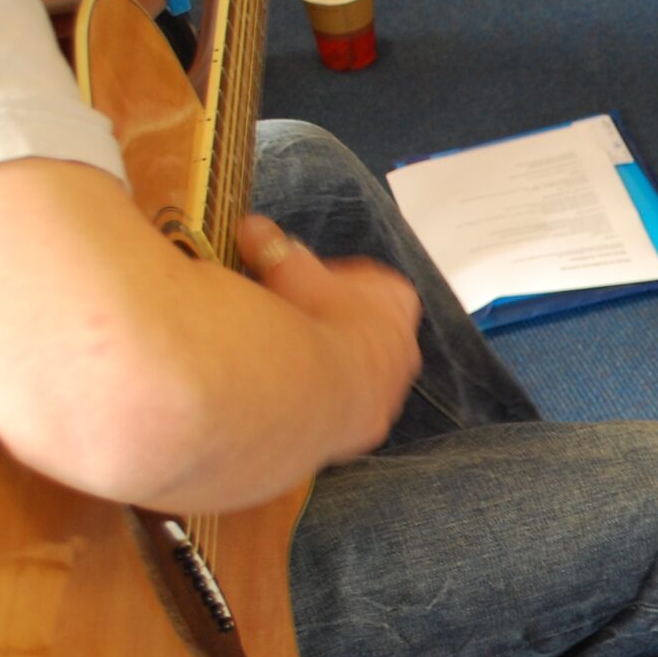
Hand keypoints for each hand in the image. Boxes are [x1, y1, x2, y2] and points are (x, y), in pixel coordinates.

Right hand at [238, 213, 419, 460]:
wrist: (317, 389)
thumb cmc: (315, 322)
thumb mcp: (290, 270)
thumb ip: (274, 247)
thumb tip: (254, 229)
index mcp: (396, 300)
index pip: (370, 282)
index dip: (332, 279)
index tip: (300, 280)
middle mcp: (404, 348)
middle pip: (365, 329)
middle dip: (329, 324)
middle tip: (289, 321)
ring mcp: (389, 392)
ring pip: (357, 371)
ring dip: (325, 364)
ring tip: (285, 360)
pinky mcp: (366, 427)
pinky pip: (343, 408)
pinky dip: (318, 399)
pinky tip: (288, 393)